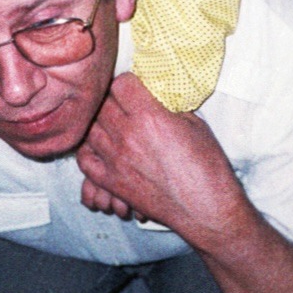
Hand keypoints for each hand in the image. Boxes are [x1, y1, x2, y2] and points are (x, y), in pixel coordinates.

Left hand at [76, 73, 243, 242]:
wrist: (206, 209)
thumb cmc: (207, 167)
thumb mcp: (194, 124)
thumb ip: (169, 106)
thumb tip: (156, 95)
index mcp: (150, 116)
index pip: (120, 84)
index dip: (129, 83)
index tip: (135, 88)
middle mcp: (127, 135)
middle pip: (103, 104)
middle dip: (114, 100)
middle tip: (125, 105)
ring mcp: (116, 160)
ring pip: (90, 129)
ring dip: (101, 123)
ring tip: (115, 126)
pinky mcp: (112, 182)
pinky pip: (85, 160)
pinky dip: (90, 150)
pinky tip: (103, 148)